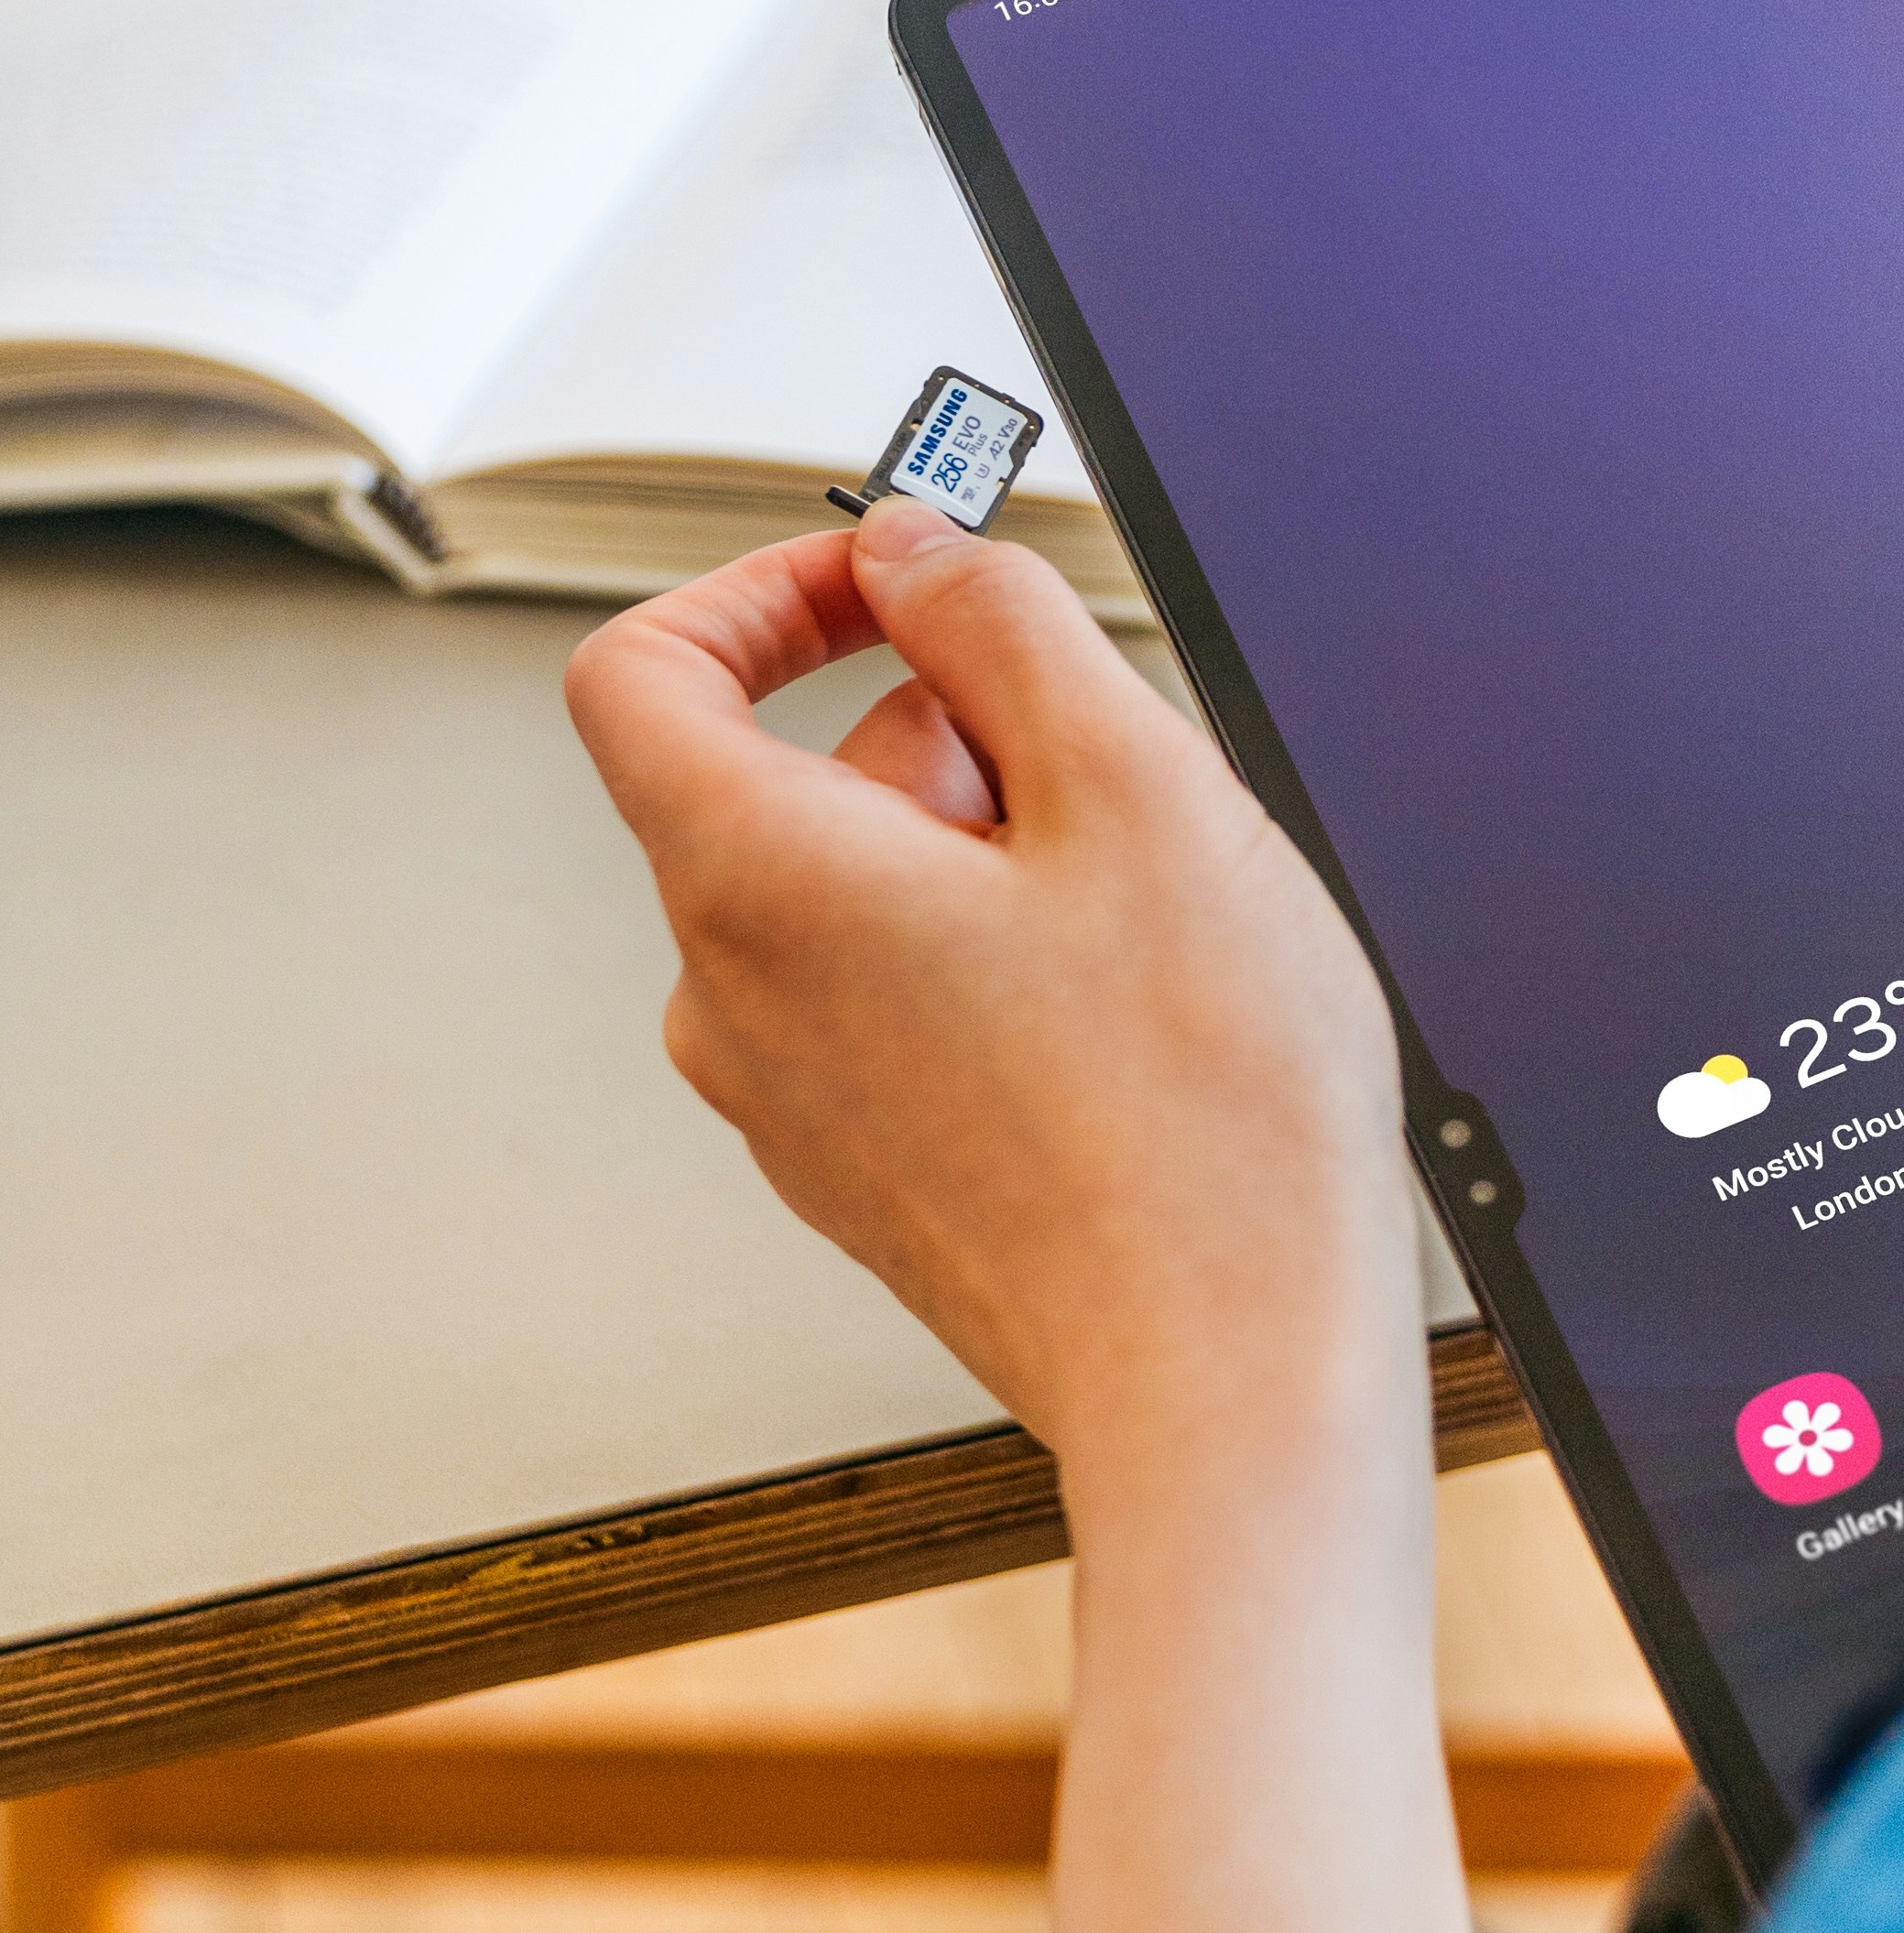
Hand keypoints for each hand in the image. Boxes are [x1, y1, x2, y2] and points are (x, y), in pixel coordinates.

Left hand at [566, 508, 1414, 1509]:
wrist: (1231, 1382)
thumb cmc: (1201, 1125)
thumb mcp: (1138, 788)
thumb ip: (1004, 622)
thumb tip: (920, 551)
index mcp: (754, 884)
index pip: (643, 671)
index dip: (761, 590)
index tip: (892, 582)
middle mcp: (734, 1000)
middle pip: (795, 781)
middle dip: (954, 739)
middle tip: (1117, 791)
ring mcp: (794, 1101)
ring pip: (862, 896)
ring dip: (997, 862)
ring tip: (1147, 930)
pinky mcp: (868, 1171)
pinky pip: (901, 1003)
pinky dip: (1004, 968)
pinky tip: (1139, 1022)